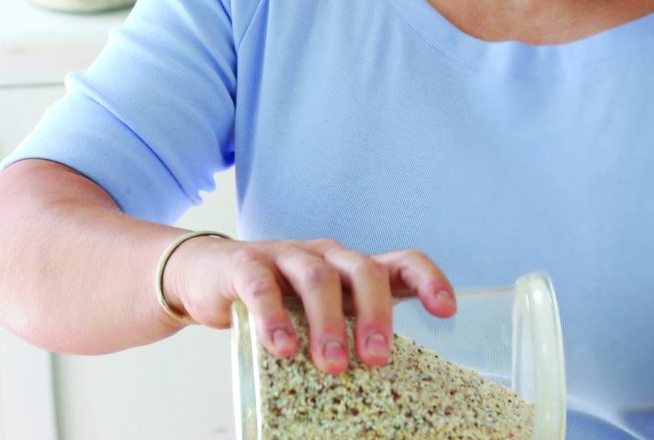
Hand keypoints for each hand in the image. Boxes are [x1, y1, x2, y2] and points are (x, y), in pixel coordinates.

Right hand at [161, 235, 456, 373]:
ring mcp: (287, 256)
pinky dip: (274, 316)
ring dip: (328, 322)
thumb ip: (346, 336)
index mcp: (351, 268)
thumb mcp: (318, 314)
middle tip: (377, 358)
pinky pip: (263, 286)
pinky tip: (280, 348)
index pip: (401, 262)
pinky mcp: (246, 265)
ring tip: (332, 365)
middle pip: (363, 271)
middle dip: (376, 314)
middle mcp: (326, 255)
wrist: (206, 276)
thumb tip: (383, 397)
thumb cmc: (278, 300)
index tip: (447, 310)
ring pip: (318, 277)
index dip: (428, 280)